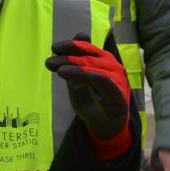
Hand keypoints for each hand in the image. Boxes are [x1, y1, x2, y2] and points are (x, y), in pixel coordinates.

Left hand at [46, 35, 131, 159]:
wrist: (103, 127)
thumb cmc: (91, 102)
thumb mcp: (77, 82)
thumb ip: (72, 65)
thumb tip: (64, 44)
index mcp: (103, 61)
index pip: (87, 49)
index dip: (72, 46)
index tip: (54, 48)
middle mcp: (112, 67)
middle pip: (90, 57)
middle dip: (68, 58)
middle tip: (50, 62)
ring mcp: (117, 81)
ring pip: (96, 69)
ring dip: (77, 68)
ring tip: (60, 71)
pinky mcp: (119, 96)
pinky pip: (108, 83)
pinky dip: (95, 77)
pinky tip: (83, 75)